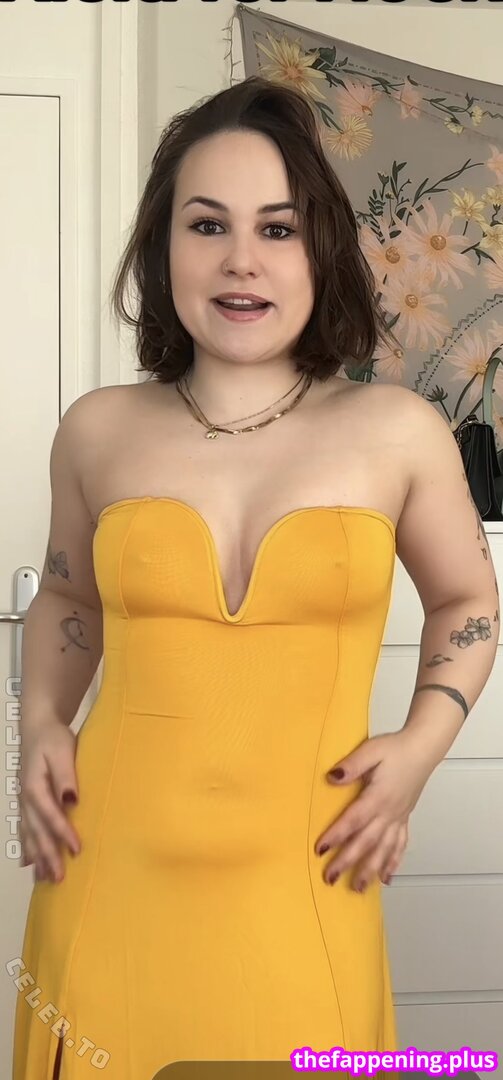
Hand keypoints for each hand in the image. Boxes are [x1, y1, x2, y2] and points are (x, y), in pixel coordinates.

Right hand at [18, 720, 80, 883]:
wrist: (38, 727)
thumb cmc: (53, 738)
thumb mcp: (62, 751)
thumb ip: (66, 775)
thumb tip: (71, 800)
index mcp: (34, 786)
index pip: (50, 815)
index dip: (62, 834)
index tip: (76, 851)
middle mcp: (26, 798)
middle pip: (36, 832)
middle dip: (47, 856)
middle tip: (58, 879)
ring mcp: (24, 802)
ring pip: (28, 835)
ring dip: (36, 857)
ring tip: (44, 880)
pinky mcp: (26, 803)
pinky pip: (24, 830)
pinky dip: (27, 847)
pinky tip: (29, 864)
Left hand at [314, 730, 432, 892]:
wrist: (423, 748)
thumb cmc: (395, 748)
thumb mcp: (371, 750)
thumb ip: (352, 765)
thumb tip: (332, 777)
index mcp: (378, 796)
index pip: (353, 820)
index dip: (336, 835)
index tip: (320, 850)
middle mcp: (389, 813)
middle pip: (366, 842)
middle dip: (347, 861)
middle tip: (330, 878)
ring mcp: (398, 818)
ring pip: (383, 850)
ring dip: (370, 870)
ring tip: (358, 889)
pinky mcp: (404, 819)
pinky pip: (399, 846)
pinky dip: (393, 863)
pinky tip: (386, 878)